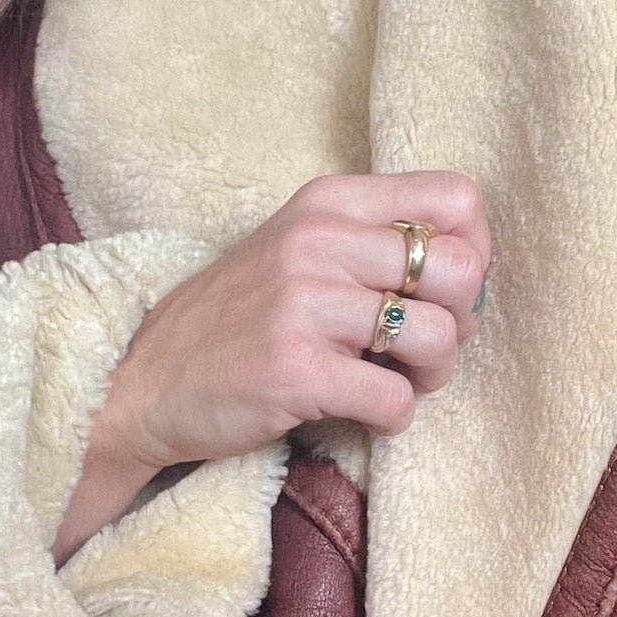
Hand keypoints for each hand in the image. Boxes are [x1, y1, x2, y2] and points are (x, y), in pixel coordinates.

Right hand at [101, 170, 491, 473]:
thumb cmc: (237, 318)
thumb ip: (373, 240)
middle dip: (461, 321)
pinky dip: (394, 417)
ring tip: (397, 382)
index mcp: (328, 201)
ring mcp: (305, 304)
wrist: (142, 381)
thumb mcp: (299, 248)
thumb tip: (472, 271)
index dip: (473, 251)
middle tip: (422, 347)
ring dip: (433, 376)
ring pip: (438, 338)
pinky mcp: (296, 370)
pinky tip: (365, 412)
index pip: (457, 199)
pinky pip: (396, 400)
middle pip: (462, 268)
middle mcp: (319, 240)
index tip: (439, 292)